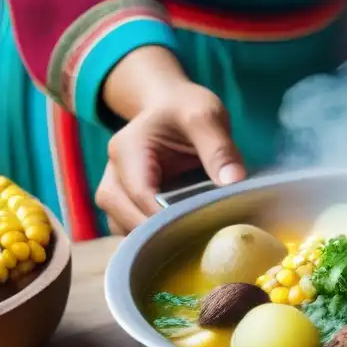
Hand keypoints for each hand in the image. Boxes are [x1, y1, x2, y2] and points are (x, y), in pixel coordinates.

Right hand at [96, 82, 245, 233]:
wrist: (170, 106)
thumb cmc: (184, 108)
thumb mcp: (205, 116)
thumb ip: (219, 147)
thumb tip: (233, 181)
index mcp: (127, 152)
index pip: (141, 196)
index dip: (170, 216)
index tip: (205, 227)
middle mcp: (113, 176)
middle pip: (126, 219)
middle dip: (162, 233)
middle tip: (204, 239)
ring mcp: (117, 194)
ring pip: (126, 232)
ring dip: (158, 240)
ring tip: (196, 239)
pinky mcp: (127, 206)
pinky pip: (135, 233)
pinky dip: (157, 238)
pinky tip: (187, 236)